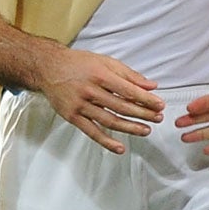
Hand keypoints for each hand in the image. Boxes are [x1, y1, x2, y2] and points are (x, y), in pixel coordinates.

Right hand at [35, 47, 162, 153]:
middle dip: (143, 114)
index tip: (160, 105)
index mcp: (100, 75)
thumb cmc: (78, 63)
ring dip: (130, 128)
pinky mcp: (72, 117)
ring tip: (146, 130)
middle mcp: (90, 91)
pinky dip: (107, 142)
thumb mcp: (105, 61)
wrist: (48, 67)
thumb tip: (151, 85)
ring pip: (110, 121)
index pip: (128, 90)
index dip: (146, 99)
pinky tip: (120, 147)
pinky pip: (92, 132)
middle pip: (121, 107)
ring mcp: (80, 106)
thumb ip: (129, 74)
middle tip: (158, 118)